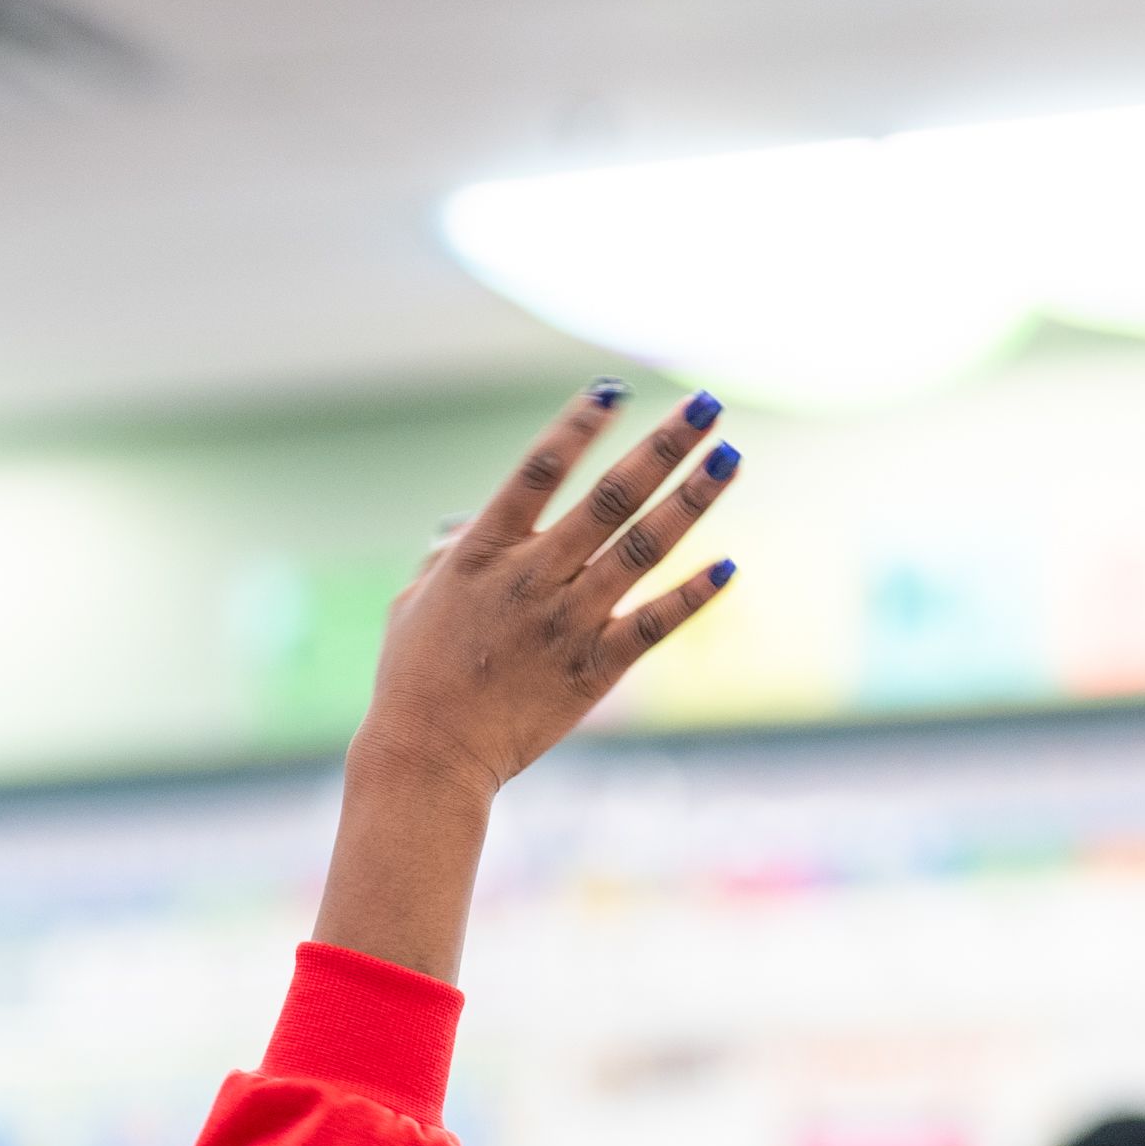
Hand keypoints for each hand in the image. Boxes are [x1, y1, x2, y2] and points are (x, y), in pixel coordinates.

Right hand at [352, 382, 740, 802]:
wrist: (428, 756)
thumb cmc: (414, 676)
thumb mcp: (417, 599)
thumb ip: (451, 552)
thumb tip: (466, 521)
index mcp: (484, 550)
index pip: (540, 467)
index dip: (580, 424)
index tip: (617, 389)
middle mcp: (532, 577)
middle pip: (610, 497)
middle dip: (663, 445)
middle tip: (706, 404)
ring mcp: (567, 622)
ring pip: (641, 549)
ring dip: (692, 500)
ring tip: (730, 457)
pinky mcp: (594, 670)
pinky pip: (653, 624)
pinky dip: (692, 595)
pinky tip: (728, 565)